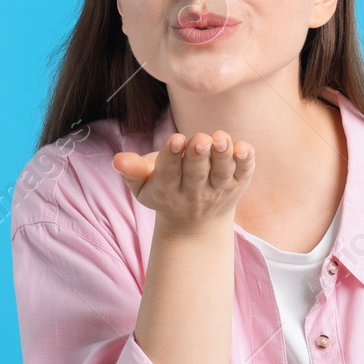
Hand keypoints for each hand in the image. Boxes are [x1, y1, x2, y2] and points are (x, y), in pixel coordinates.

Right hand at [111, 130, 253, 235]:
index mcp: (168, 190)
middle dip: (198, 155)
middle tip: (200, 139)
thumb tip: (117, 160)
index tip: (175, 140)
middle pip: (197, 173)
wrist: (195, 224)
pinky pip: (244, 173)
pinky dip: (246, 162)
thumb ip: (131, 172)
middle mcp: (194, 192)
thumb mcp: (143, 186)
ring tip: (221, 139)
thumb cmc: (163, 192)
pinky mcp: (238, 185)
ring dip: (223, 156)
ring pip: (222, 173)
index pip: (169, 172)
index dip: (172, 156)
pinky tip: (244, 147)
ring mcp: (218, 189)